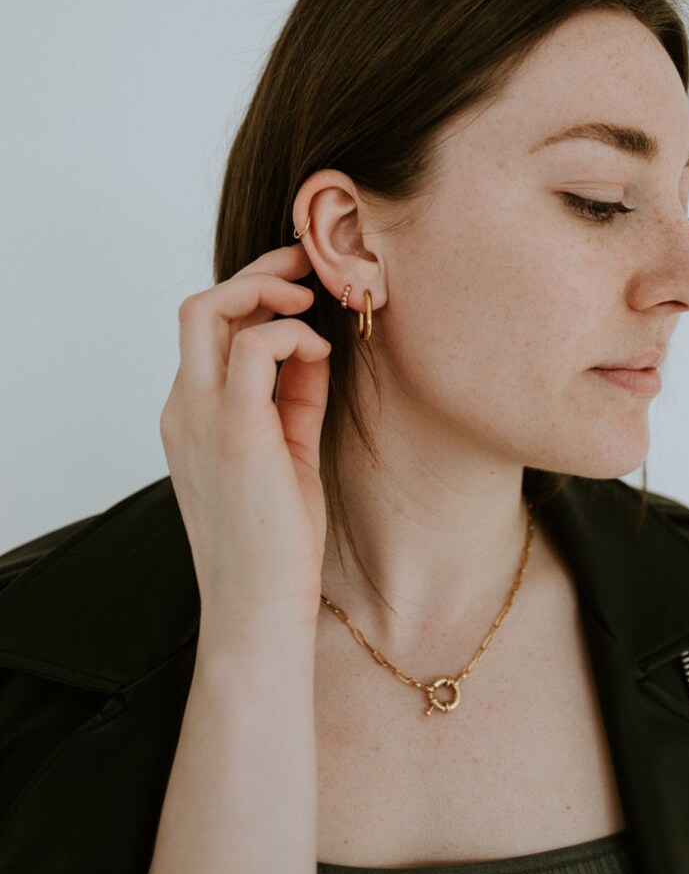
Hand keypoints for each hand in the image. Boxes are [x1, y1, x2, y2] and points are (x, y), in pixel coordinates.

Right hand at [159, 243, 331, 641]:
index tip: (304, 282)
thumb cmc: (277, 539)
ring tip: (311, 298)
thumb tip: (313, 342)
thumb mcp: (288, 449)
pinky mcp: (232, 430)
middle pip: (201, 303)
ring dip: (267, 288)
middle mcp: (184, 406)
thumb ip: (294, 394)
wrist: (260, 608)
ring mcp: (199, 416)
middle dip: (259, 270)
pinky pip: (252, 348)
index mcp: (191, 411)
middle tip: (309, 265)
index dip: (257, 292)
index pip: (210, 327)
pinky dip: (290, 334)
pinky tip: (320, 353)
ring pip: (210, 308)